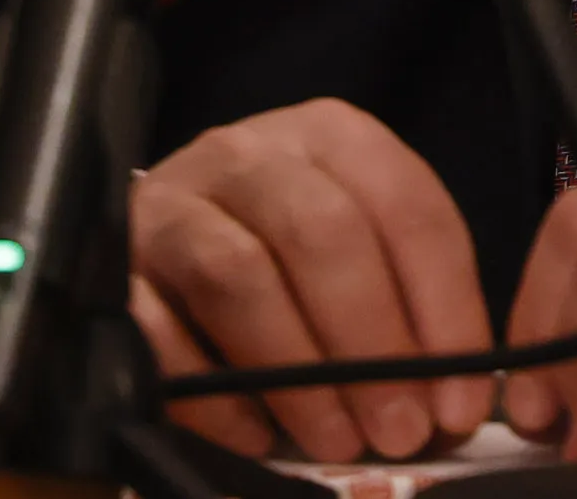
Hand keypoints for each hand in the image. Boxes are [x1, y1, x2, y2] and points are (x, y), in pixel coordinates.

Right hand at [130, 100, 496, 460]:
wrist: (169, 224)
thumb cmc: (286, 243)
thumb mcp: (361, 240)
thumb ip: (407, 301)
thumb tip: (453, 403)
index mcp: (329, 135)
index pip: (405, 206)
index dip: (444, 308)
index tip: (459, 400)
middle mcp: (249, 153)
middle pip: (321, 233)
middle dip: (372, 345)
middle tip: (401, 432)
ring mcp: (174, 203)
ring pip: (238, 274)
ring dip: (298, 373)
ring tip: (337, 442)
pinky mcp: (116, 263)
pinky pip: (158, 328)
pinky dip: (211, 393)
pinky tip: (254, 436)